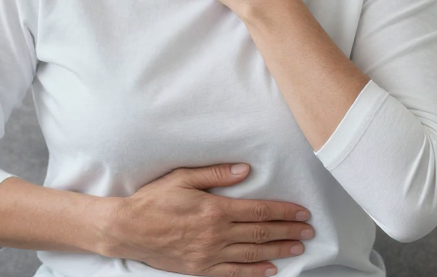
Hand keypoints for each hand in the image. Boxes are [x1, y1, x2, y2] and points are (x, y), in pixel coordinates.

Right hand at [100, 163, 314, 276]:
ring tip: (297, 248)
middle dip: (288, 231)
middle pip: (261, 233)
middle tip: (308, 231)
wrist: (127, 230)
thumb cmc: (153, 200)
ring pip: (252, 253)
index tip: (301, 212)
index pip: (259, 211)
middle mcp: (216, 234)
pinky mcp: (201, 269)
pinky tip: (270, 269)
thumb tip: (245, 170)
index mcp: (215, 210)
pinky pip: (234, 273)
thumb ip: (216, 174)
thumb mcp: (182, 178)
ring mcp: (209, 255)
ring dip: (278, 250)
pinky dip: (255, 271)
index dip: (284, 212)